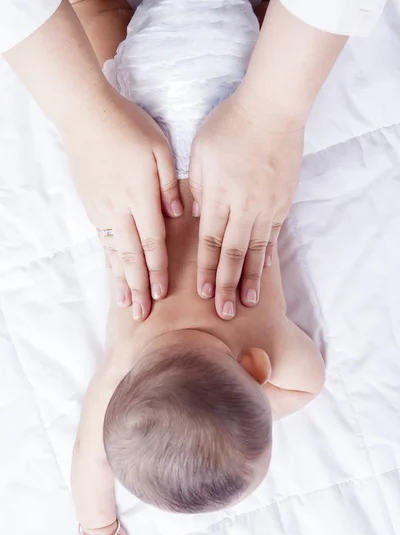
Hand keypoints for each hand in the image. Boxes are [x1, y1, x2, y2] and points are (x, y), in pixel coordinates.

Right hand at [62, 87, 182, 320]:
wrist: (86, 114)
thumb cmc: (129, 127)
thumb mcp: (160, 149)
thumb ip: (168, 186)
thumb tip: (178, 215)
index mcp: (141, 196)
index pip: (152, 242)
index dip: (158, 270)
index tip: (162, 293)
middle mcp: (120, 209)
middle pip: (131, 256)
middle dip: (139, 286)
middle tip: (143, 314)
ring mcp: (102, 208)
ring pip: (114, 252)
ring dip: (120, 280)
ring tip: (125, 303)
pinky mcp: (91, 204)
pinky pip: (102, 239)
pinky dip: (108, 260)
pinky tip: (112, 273)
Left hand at [189, 90, 303, 319]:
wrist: (273, 107)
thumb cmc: (231, 124)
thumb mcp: (201, 151)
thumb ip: (198, 187)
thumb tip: (197, 215)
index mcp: (219, 195)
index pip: (209, 241)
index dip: (205, 269)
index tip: (201, 293)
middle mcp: (243, 206)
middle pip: (232, 253)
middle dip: (225, 284)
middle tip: (222, 312)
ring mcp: (266, 206)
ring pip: (255, 250)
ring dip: (249, 278)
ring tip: (246, 303)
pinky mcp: (283, 201)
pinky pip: (273, 235)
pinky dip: (267, 256)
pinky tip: (263, 273)